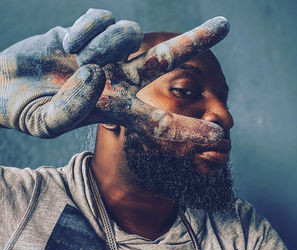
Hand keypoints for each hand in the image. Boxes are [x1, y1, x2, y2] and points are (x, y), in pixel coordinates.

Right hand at [0, 9, 228, 143]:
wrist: (6, 85)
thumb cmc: (25, 110)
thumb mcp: (45, 122)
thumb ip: (69, 109)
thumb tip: (96, 74)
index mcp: (116, 109)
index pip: (159, 121)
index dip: (188, 129)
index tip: (218, 134)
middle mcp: (119, 80)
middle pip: (165, 60)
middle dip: (194, 42)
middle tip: (225, 25)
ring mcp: (107, 54)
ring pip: (129, 34)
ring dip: (105, 44)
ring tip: (79, 56)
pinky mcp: (90, 31)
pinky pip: (103, 18)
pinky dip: (88, 27)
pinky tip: (71, 42)